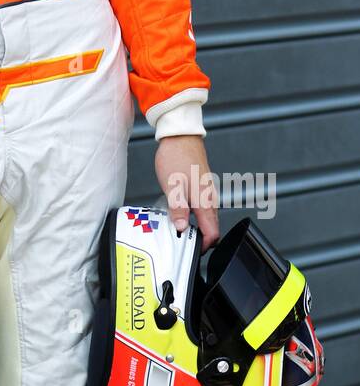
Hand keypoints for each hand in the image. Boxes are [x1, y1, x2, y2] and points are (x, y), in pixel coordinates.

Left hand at [153, 134, 219, 251]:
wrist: (180, 136)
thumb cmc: (176, 157)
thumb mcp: (173, 186)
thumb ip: (178, 210)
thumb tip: (181, 229)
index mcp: (205, 201)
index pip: (212, 233)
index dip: (203, 245)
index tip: (190, 249)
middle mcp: (209, 198)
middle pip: (210, 227)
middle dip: (198, 238)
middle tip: (180, 241)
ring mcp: (206, 192)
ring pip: (205, 217)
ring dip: (194, 226)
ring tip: (177, 227)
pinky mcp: (201, 186)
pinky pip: (200, 207)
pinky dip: (192, 214)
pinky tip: (178, 211)